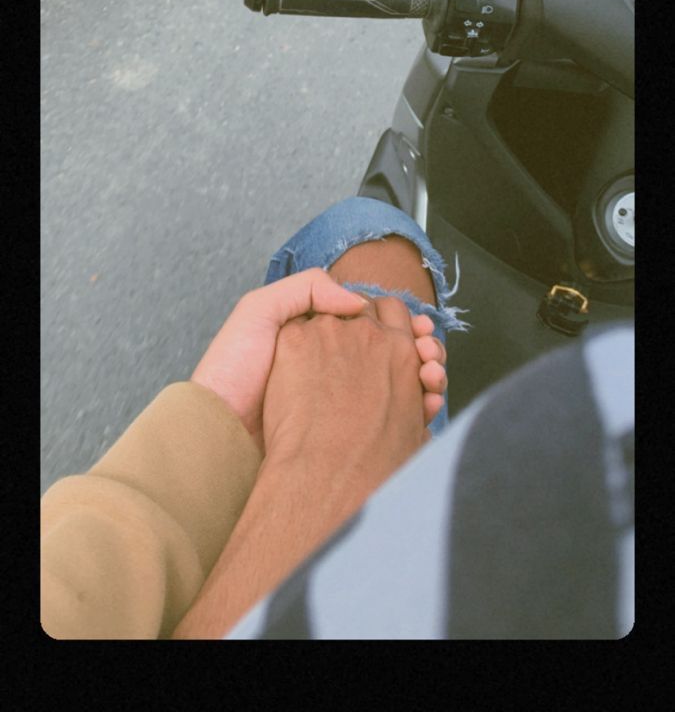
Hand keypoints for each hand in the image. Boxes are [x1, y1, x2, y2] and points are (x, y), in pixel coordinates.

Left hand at [175, 292, 444, 639]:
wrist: (217, 434)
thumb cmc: (231, 371)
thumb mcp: (259, 312)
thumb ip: (305, 290)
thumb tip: (358, 300)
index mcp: (315, 339)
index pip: (371, 325)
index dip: (400, 324)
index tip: (420, 328)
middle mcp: (332, 370)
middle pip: (392, 355)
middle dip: (421, 351)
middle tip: (431, 355)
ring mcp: (340, 405)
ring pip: (398, 387)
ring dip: (425, 379)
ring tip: (432, 378)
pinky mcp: (344, 435)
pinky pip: (389, 422)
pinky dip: (415, 413)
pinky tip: (426, 407)